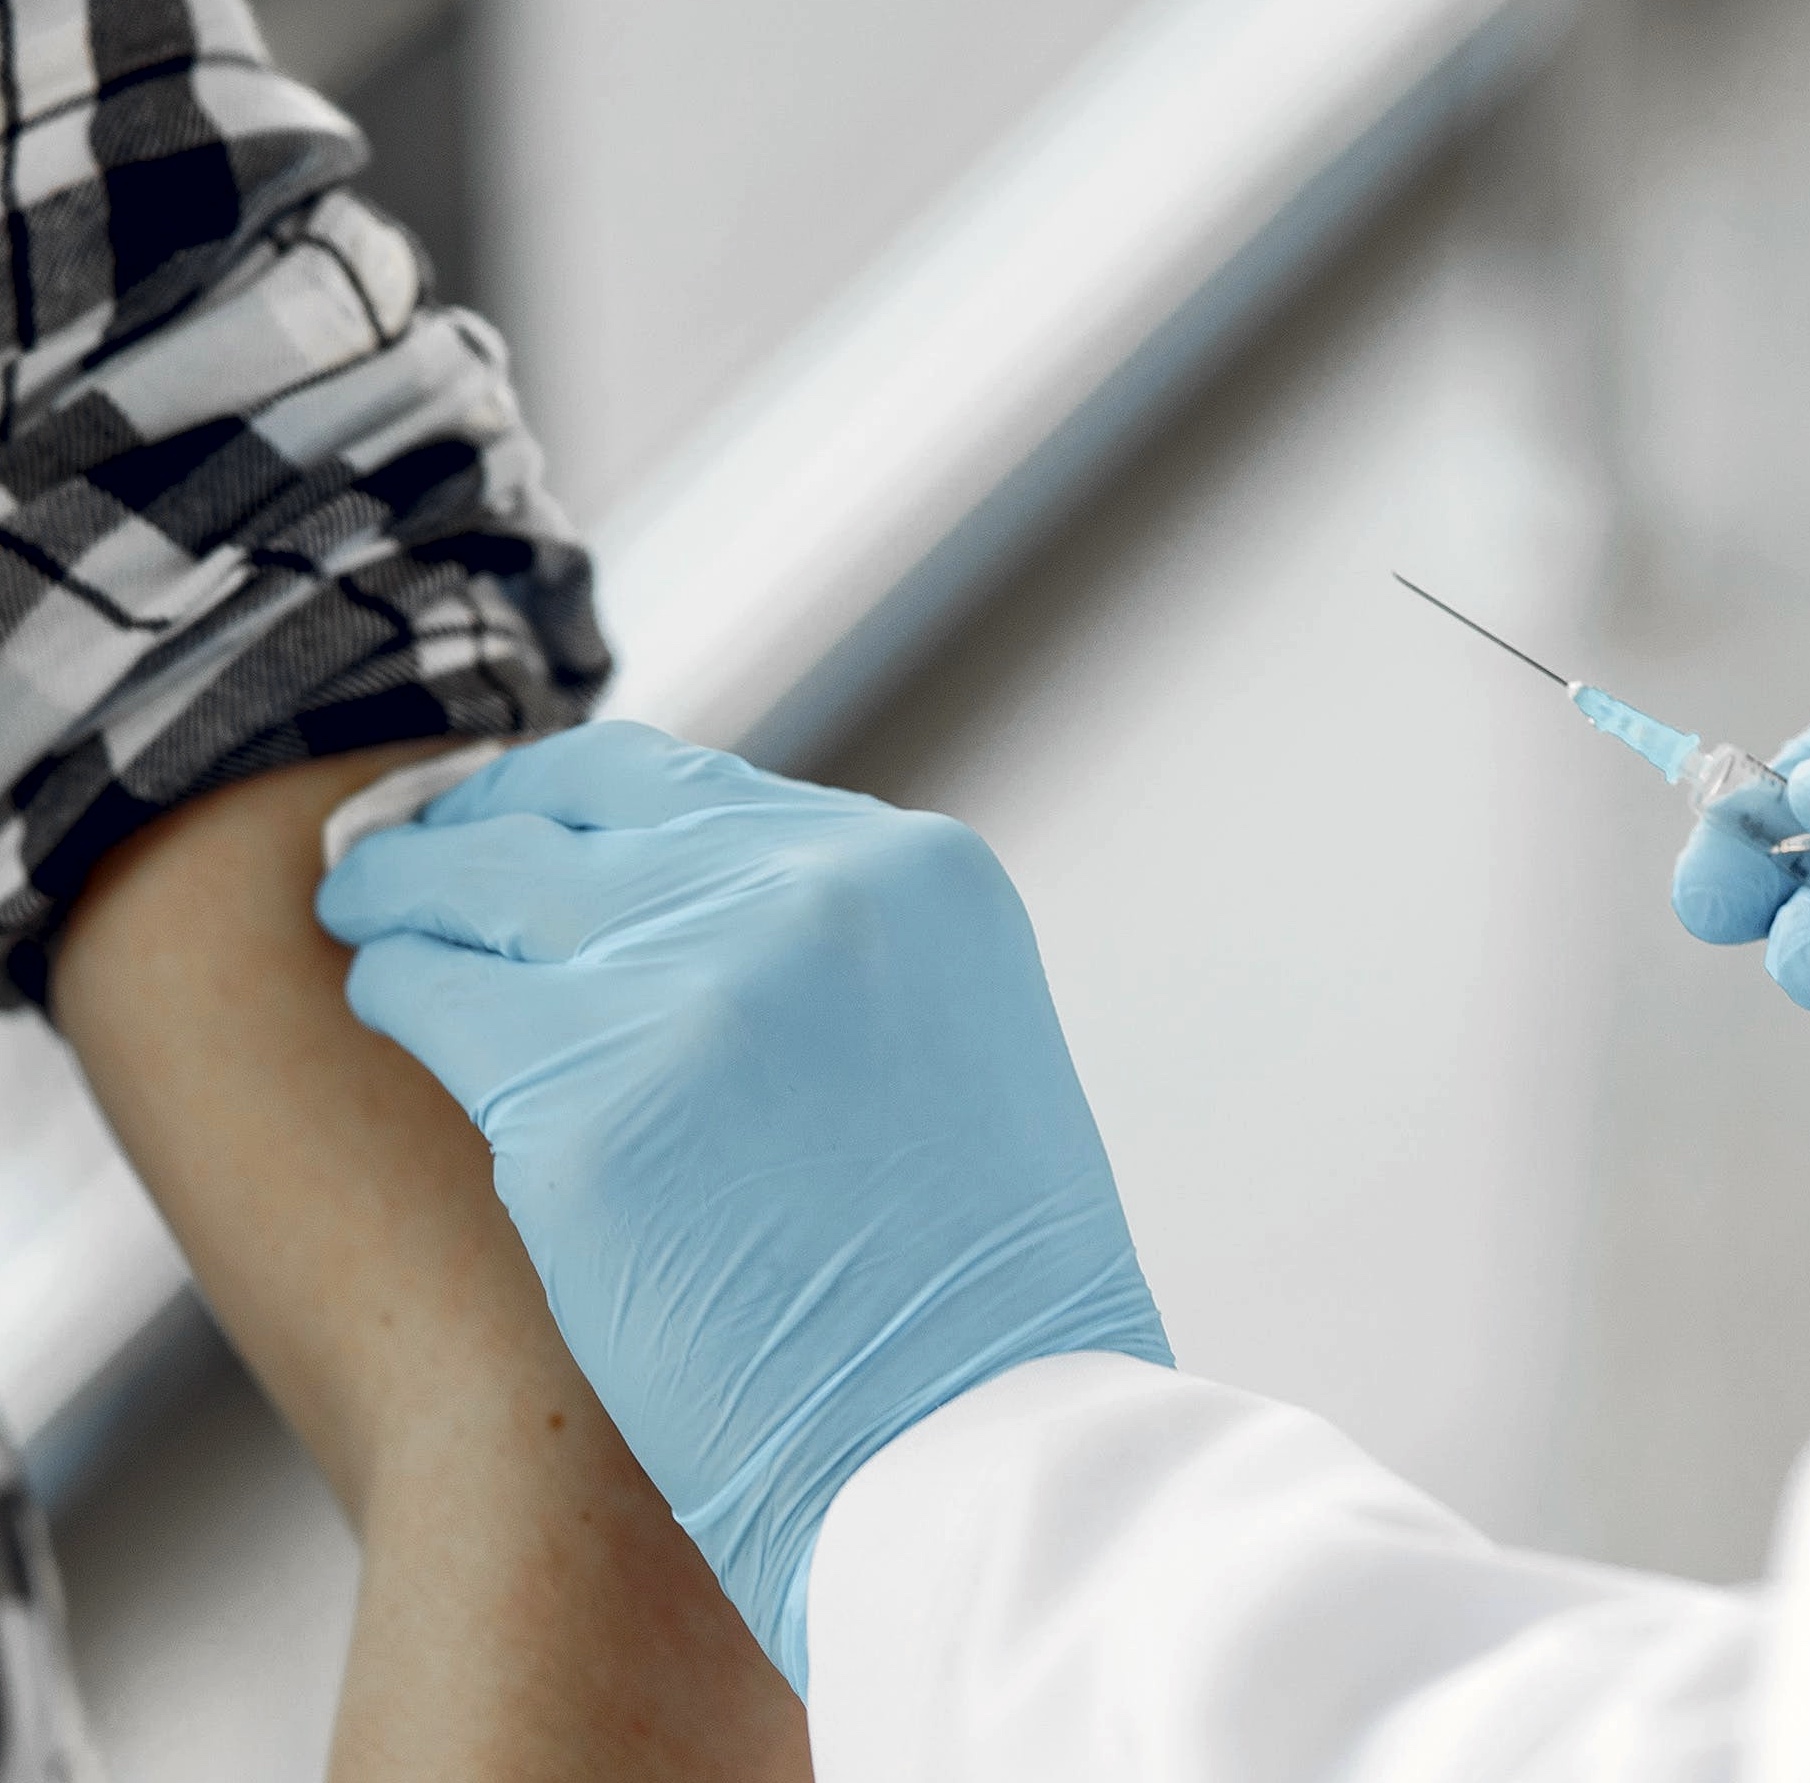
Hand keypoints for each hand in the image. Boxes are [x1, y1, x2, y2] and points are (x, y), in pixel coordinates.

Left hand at [316, 722, 1170, 1689]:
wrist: (974, 1448)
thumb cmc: (969, 1295)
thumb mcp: (949, 1042)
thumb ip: (831, 952)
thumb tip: (664, 902)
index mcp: (920, 874)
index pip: (684, 784)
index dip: (575, 799)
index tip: (515, 819)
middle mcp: (812, 896)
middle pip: (569, 816)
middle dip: (473, 829)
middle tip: (402, 855)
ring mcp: (694, 995)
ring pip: (479, 887)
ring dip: (409, 895)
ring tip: (367, 912)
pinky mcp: (584, 1110)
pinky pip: (431, 998)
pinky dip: (395, 988)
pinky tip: (383, 998)